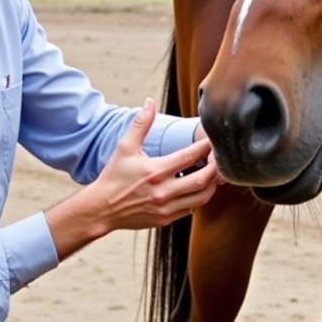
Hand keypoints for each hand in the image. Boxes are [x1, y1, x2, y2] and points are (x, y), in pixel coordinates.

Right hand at [85, 98, 219, 230]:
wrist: (102, 208)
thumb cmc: (114, 176)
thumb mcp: (125, 147)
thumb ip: (140, 124)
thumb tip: (150, 102)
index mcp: (155, 171)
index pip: (189, 156)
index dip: (205, 147)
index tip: (212, 141)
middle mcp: (163, 191)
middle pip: (202, 179)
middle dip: (215, 168)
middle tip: (219, 158)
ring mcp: (166, 207)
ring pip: (201, 197)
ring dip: (211, 185)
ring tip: (213, 174)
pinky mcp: (166, 219)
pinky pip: (191, 208)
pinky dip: (200, 197)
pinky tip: (199, 187)